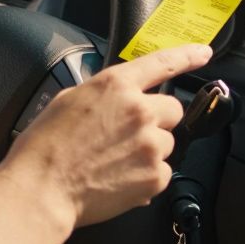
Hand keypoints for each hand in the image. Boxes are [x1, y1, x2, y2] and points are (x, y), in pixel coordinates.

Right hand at [0, 44, 213, 230]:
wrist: (42, 190)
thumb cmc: (45, 147)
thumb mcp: (69, 101)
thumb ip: (102, 94)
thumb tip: (116, 98)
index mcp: (116, 85)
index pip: (162, 62)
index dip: (187, 55)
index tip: (202, 53)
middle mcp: (139, 111)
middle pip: (173, 109)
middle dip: (157, 119)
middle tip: (129, 135)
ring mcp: (150, 145)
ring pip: (167, 142)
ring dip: (149, 149)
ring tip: (115, 161)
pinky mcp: (155, 176)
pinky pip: (162, 171)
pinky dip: (146, 176)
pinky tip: (118, 179)